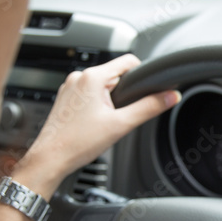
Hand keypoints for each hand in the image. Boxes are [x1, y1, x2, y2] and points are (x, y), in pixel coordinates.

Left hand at [14, 54, 179, 194]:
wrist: (51, 158)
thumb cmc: (78, 143)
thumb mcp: (121, 125)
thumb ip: (149, 108)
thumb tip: (170, 96)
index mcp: (92, 77)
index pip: (128, 61)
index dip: (143, 74)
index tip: (147, 90)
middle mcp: (78, 77)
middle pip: (115, 75)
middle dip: (124, 94)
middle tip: (119, 117)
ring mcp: (69, 87)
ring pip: (101, 86)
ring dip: (110, 101)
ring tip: (104, 123)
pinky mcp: (65, 99)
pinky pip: (88, 95)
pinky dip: (96, 106)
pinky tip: (93, 124)